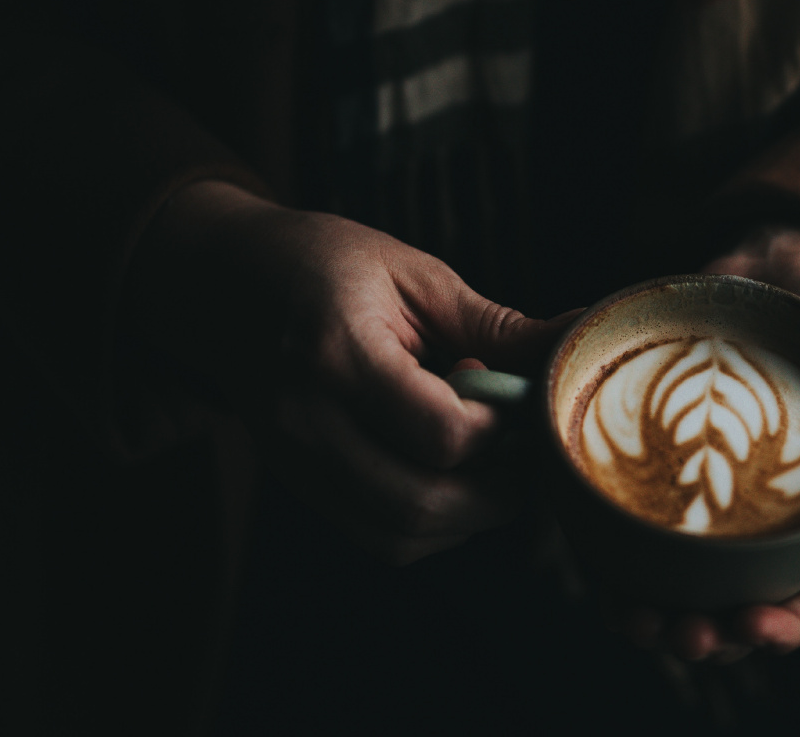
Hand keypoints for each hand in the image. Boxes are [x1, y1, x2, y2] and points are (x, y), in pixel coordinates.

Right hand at [126, 181, 570, 563]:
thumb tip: (577, 339)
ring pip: (399, 535)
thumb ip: (496, 324)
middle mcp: (308, 421)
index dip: (500, 431)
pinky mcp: (297, 483)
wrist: (222, 282)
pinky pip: (376, 534)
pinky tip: (445, 473)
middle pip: (421, 505)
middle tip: (524, 452)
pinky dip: (428, 523)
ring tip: (487, 462)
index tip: (514, 401)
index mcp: (339, 354)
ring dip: (465, 515)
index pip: (443, 435)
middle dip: (497, 493)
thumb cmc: (322, 264)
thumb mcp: (413, 275)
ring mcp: (295, 461)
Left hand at [613, 227, 799, 660]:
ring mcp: (708, 497)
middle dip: (707, 634)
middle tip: (678, 633)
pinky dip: (609, 551)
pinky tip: (593, 560)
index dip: (784, 627)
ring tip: (630, 616)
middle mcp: (764, 524)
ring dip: (652, 612)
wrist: (792, 265)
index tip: (748, 623)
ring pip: (677, 580)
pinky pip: (629, 520)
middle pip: (736, 606)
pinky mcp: (659, 463)